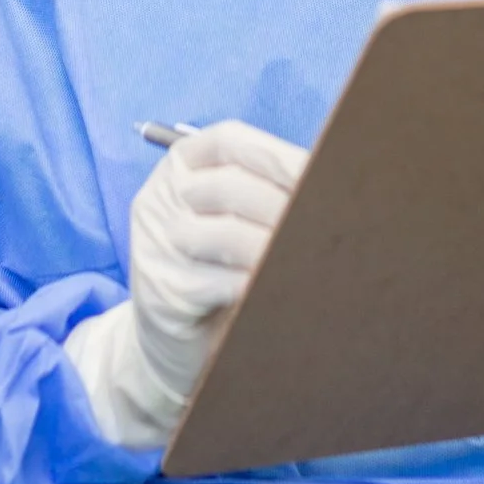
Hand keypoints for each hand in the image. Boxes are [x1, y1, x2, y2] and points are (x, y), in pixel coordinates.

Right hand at [63, 121, 307, 449]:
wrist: (175, 343)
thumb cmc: (220, 269)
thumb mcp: (239, 220)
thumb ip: (270, 193)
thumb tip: (329, 179)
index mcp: (182, 166)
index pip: (229, 141)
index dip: (279, 155)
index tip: (323, 172)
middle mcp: (159, 197)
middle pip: (230, 186)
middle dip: (285, 208)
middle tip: (326, 228)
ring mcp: (153, 244)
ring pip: (227, 236)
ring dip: (274, 250)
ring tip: (306, 260)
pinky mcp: (161, 293)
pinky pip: (219, 284)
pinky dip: (256, 286)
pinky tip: (277, 290)